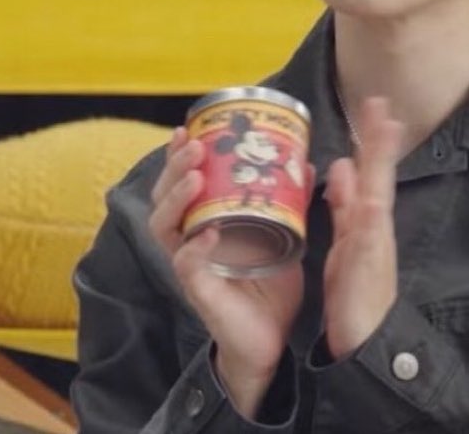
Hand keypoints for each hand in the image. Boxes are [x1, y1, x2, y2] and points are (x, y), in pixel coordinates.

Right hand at [149, 127, 315, 417]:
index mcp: (207, 223)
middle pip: (164, 198)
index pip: (182, 184)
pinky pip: (186, 267)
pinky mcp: (200, 293)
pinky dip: (194, 248)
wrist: (272, 338)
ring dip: (178, 199)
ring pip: (165, 227)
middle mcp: (192, 241)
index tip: (189, 129)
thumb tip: (304, 161)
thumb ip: (289, 200)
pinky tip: (208, 233)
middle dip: (175, 168)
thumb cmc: (270, 283)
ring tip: (195, 177)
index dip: (179, 157)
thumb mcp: (283, 232)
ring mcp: (192, 267)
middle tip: (195, 147)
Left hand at [322, 97, 405, 359]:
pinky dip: (371, 217)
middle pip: (378, 175)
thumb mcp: (345, 240)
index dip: (369, 140)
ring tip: (385, 131)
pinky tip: (371, 198)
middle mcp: (374, 225)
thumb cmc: (354, 292)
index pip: (368, 171)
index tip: (370, 107)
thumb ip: (344, 206)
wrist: (367, 341)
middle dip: (377, 140)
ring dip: (381, 164)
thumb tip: (341, 166)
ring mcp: (374, 244)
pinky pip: (370, 238)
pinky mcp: (369, 267)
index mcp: (365, 218)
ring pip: (379, 195)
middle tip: (378, 103)